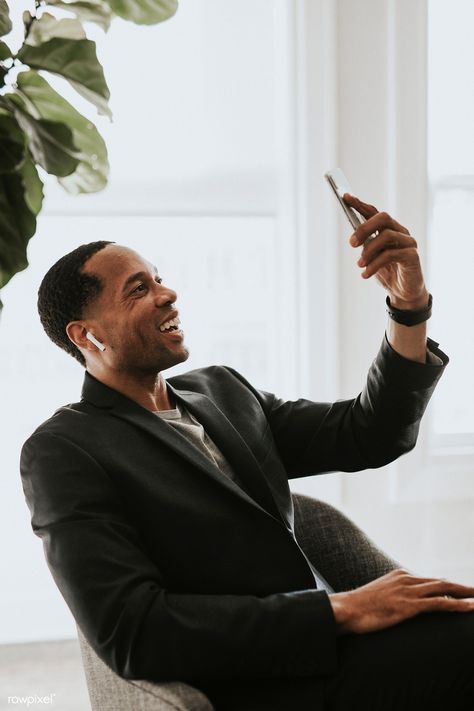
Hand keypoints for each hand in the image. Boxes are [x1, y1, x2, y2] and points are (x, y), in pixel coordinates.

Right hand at [329, 568, 473, 635]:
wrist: (346, 609)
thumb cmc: (358, 608)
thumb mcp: (378, 598)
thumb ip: (392, 598)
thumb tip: (399, 607)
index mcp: (399, 575)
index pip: (430, 580)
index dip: (448, 587)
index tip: (461, 592)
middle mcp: (406, 579)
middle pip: (441, 582)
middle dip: (462, 587)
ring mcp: (408, 591)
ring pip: (444, 589)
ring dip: (465, 593)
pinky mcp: (409, 605)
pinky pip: (439, 603)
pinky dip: (458, 604)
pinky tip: (470, 607)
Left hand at [343, 194, 429, 309]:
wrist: (403, 293)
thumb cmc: (387, 272)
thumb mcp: (371, 257)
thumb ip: (365, 244)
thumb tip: (353, 237)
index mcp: (388, 229)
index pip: (374, 212)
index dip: (360, 204)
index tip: (345, 197)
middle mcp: (399, 232)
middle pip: (383, 218)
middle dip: (364, 228)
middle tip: (351, 243)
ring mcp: (408, 242)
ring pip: (387, 235)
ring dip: (369, 250)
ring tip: (359, 264)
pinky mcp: (412, 256)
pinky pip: (392, 254)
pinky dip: (375, 265)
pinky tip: (365, 274)